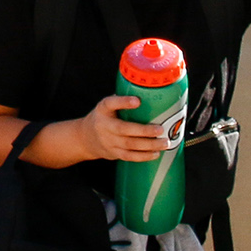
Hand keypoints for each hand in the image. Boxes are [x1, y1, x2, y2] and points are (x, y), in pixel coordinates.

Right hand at [56, 93, 171, 163]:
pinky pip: (129, 156)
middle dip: (144, 130)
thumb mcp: (107, 106)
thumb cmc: (104, 117)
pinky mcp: (113, 153)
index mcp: (103, 109)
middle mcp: (104, 125)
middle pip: (123, 129)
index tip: (138, 101)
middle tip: (161, 129)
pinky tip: (156, 153)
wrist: (85, 138)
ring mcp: (108, 141)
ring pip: (129, 145)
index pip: (110, 103)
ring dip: (149, 145)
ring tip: (165, 143)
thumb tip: (150, 94)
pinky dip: (143, 156)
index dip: (123, 102)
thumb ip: (122, 101)